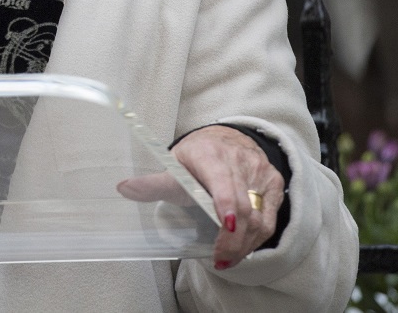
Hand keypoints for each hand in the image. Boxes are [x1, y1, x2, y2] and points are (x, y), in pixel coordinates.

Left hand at [117, 124, 284, 270]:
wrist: (226, 139)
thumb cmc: (196, 157)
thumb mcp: (173, 164)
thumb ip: (153, 182)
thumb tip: (123, 188)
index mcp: (210, 154)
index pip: (222, 180)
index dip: (225, 202)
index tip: (224, 224)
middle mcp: (239, 160)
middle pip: (243, 207)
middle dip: (232, 238)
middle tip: (219, 259)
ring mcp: (260, 172)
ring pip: (259, 217)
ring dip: (244, 243)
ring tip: (227, 258)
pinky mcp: (274, 184)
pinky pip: (269, 219)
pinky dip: (255, 238)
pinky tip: (241, 248)